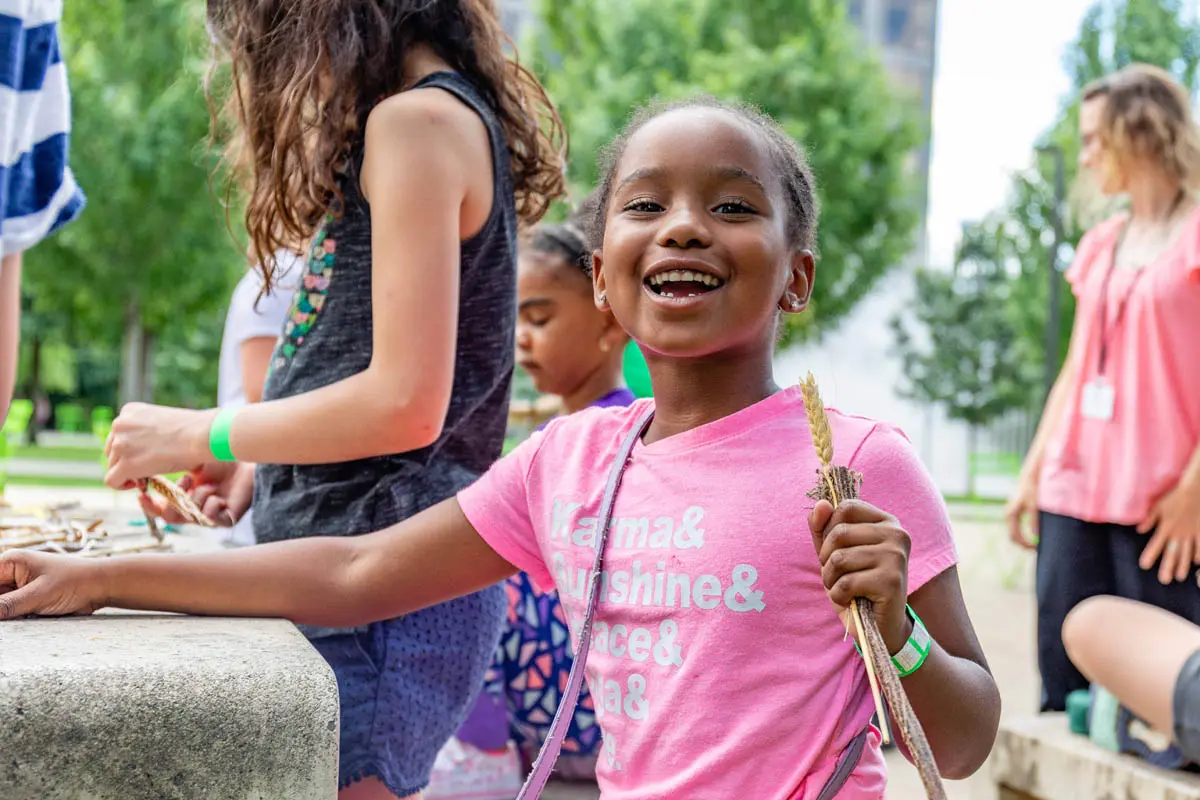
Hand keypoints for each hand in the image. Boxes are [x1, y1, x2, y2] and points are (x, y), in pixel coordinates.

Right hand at [0, 550, 106, 619]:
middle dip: (1, 608)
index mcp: (11, 562)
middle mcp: (11, 573)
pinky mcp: (28, 599)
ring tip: (30, 612)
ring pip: (1, 606)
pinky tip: (27, 618)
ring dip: (8, 615)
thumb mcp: (39, 595)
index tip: (1, 609)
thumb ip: (8, 605)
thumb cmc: (75, 582)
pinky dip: (15, 618)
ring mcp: (19, 587)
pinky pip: (12, 612)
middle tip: (17, 612)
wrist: (101, 586)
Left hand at [105, 403, 216, 488]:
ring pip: (112, 466)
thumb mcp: (164, 423)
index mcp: (130, 410)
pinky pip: (112, 481)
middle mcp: (120, 424)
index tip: (148, 456)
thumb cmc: (194, 430)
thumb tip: (144, 450)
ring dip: (128, 473)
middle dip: (127, 462)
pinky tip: (141, 484)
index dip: (131, 449)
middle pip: (112, 451)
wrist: (203, 435)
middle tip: (149, 469)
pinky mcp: (126, 464)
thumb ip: (147, 431)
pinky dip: (122, 485)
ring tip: (150, 475)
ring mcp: (121, 444)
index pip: (119, 435)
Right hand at [138, 462, 253, 528]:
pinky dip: (211, 504)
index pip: (159, 508)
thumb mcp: (189, 460)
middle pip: (170, 518)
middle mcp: (194, 509)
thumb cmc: (220, 457)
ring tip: (208, 484)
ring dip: (197, 497)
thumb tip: (143, 468)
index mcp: (183, 496)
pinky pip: (210, 518)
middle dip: (173, 501)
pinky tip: (219, 495)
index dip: (148, 505)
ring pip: (190, 516)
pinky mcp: (226, 520)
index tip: (143, 494)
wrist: (246, 458)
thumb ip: (168, 466)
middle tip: (184, 482)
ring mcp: (210, 516)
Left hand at [810, 499, 911, 653]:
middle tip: (837, 574)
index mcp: (886, 521)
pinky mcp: (892, 581)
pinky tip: (851, 600)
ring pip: (839, 558)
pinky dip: (838, 595)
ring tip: (843, 588)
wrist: (879, 626)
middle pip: (839, 532)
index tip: (835, 550)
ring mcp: (896, 557)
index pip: (846, 507)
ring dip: (830, 579)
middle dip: (826, 558)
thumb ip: (823, 527)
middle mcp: (897, 534)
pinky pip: (845, 582)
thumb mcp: (834, 552)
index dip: (829, 529)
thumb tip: (820, 503)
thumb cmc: (855, 584)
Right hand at [1005, 474, 1038, 549]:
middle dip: (1025, 544)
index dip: (1026, 545)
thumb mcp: (1034, 505)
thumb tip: (1035, 536)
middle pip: (1014, 536)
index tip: (1037, 549)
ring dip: (1025, 540)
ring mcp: (1011, 514)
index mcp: (1011, 515)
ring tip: (1038, 542)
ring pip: (1015, 533)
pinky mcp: (1016, 512)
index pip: (1015, 536)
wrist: (1030, 476)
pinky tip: (1036, 533)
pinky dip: (1025, 534)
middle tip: (1038, 549)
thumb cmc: (1033, 490)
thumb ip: (1034, 520)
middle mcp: (1009, 515)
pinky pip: (1017, 528)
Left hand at [1137, 475, 1199, 583]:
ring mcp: (1191, 533)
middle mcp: (1178, 533)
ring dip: (1182, 565)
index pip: (1155, 544)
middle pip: (1172, 553)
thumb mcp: (1159, 507)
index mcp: (1165, 527)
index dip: (1150, 555)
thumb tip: (1139, 530)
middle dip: (1167, 567)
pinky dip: (1199, 554)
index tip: (1143, 565)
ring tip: (1179, 577)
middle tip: (1164, 580)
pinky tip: (1197, 563)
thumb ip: (1149, 520)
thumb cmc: (1175, 497)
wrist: (1196, 491)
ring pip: (1186, 553)